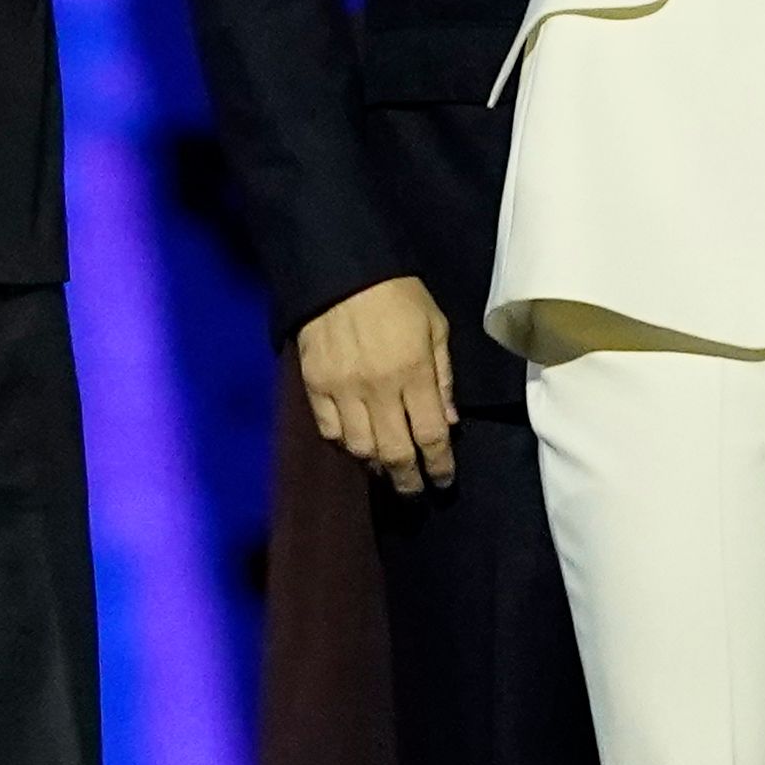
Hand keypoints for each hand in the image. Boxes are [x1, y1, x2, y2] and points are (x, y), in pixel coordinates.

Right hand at [294, 274, 458, 494]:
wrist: (340, 272)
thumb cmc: (397, 295)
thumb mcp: (436, 326)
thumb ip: (443, 375)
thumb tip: (450, 421)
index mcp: (414, 372)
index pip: (431, 435)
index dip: (439, 465)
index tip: (444, 482)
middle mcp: (379, 389)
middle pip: (395, 452)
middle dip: (408, 480)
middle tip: (416, 492)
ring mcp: (343, 390)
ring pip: (360, 448)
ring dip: (376, 466)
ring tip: (388, 471)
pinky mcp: (315, 386)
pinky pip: (329, 430)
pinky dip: (344, 445)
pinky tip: (356, 446)